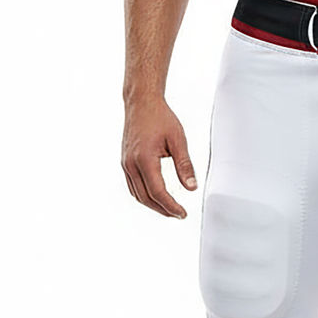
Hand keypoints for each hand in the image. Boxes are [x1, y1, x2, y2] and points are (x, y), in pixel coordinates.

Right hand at [121, 97, 197, 217]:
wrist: (141, 103)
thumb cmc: (161, 118)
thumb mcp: (178, 140)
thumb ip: (185, 165)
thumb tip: (192, 188)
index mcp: (144, 159)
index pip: (158, 192)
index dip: (171, 206)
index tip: (183, 213)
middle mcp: (131, 164)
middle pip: (146, 198)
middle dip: (163, 209)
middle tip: (179, 215)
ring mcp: (125, 164)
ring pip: (137, 194)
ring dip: (153, 205)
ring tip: (170, 209)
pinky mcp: (125, 162)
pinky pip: (132, 186)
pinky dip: (144, 195)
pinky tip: (156, 197)